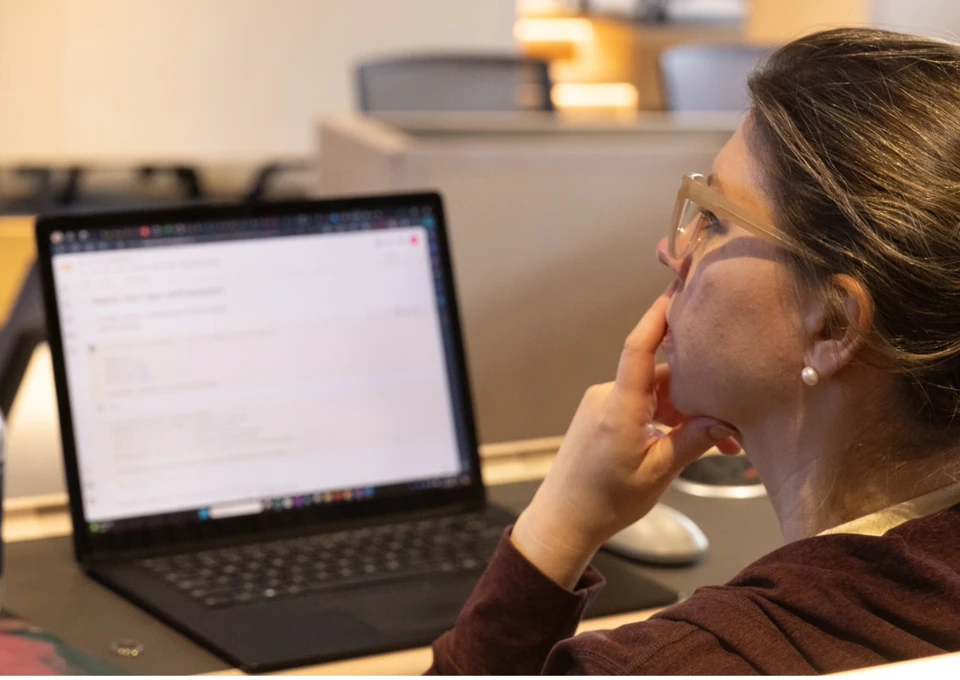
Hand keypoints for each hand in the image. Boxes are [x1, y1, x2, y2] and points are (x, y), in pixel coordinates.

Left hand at [511, 294, 740, 588]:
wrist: (563, 520)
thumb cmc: (605, 501)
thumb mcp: (658, 472)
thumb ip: (694, 440)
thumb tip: (728, 419)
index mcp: (619, 406)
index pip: (639, 347)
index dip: (659, 316)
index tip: (679, 288)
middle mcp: (607, 396)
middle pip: (660, 375)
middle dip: (697, 391)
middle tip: (734, 413)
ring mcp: (603, 405)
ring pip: (655, 394)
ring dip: (684, 412)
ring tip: (721, 441)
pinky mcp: (602, 416)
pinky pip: (641, 406)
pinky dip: (665, 419)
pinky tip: (689, 440)